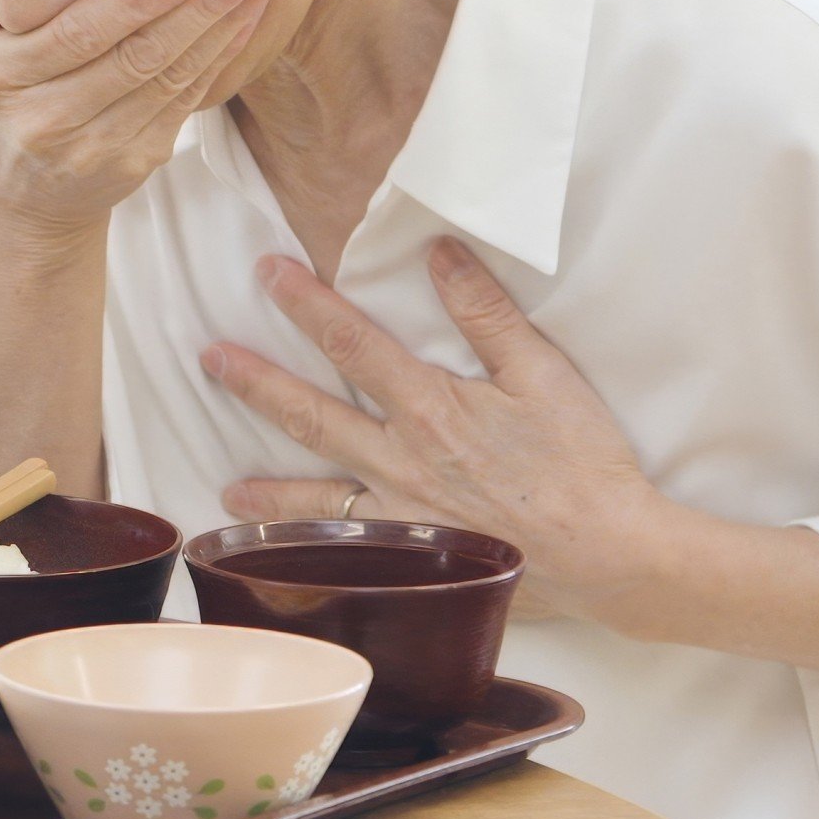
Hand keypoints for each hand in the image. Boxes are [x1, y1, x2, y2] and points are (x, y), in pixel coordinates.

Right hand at [0, 0, 282, 234]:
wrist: (23, 205)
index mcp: (4, 81)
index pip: (81, 35)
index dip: (138, 2)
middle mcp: (51, 118)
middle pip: (139, 56)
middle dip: (203, 6)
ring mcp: (99, 146)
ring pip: (172, 78)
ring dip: (225, 27)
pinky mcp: (139, 160)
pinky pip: (187, 100)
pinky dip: (221, 56)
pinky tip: (249, 18)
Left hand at [205, 239, 662, 604]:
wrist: (608, 553)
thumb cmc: (582, 462)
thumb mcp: (543, 373)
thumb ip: (487, 313)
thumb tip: (440, 253)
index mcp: (431, 408)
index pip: (353, 344)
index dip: (306, 305)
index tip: (267, 273)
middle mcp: (402, 462)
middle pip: (314, 416)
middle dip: (257, 384)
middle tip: (210, 359)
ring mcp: (402, 518)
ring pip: (320, 500)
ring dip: (268, 495)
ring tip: (226, 491)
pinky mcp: (415, 562)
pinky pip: (349, 557)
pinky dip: (311, 560)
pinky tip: (287, 564)